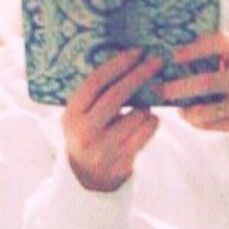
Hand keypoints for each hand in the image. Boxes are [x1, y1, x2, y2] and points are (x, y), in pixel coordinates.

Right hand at [63, 49, 162, 191]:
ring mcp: (104, 147)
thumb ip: (95, 92)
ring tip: (140, 108)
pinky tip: (144, 122)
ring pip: (138, 113)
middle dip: (139, 75)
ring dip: (146, 105)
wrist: (88, 176)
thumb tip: (129, 58)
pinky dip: (151, 121)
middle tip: (156, 61)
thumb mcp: (81, 114)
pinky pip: (148, 130)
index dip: (118, 64)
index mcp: (72, 114)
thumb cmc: (89, 132)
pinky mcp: (123, 159)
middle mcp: (85, 131)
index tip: (136, 52)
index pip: (95, 82)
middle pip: (117, 95)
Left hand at [155, 32, 228, 138]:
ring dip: (186, 111)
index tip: (175, 55)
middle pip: (207, 82)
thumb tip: (175, 58)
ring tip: (178, 108)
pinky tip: (190, 116)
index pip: (219, 43)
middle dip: (179, 87)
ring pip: (205, 110)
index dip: (195, 47)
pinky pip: (210, 125)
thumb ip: (218, 58)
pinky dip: (196, 122)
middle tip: (161, 89)